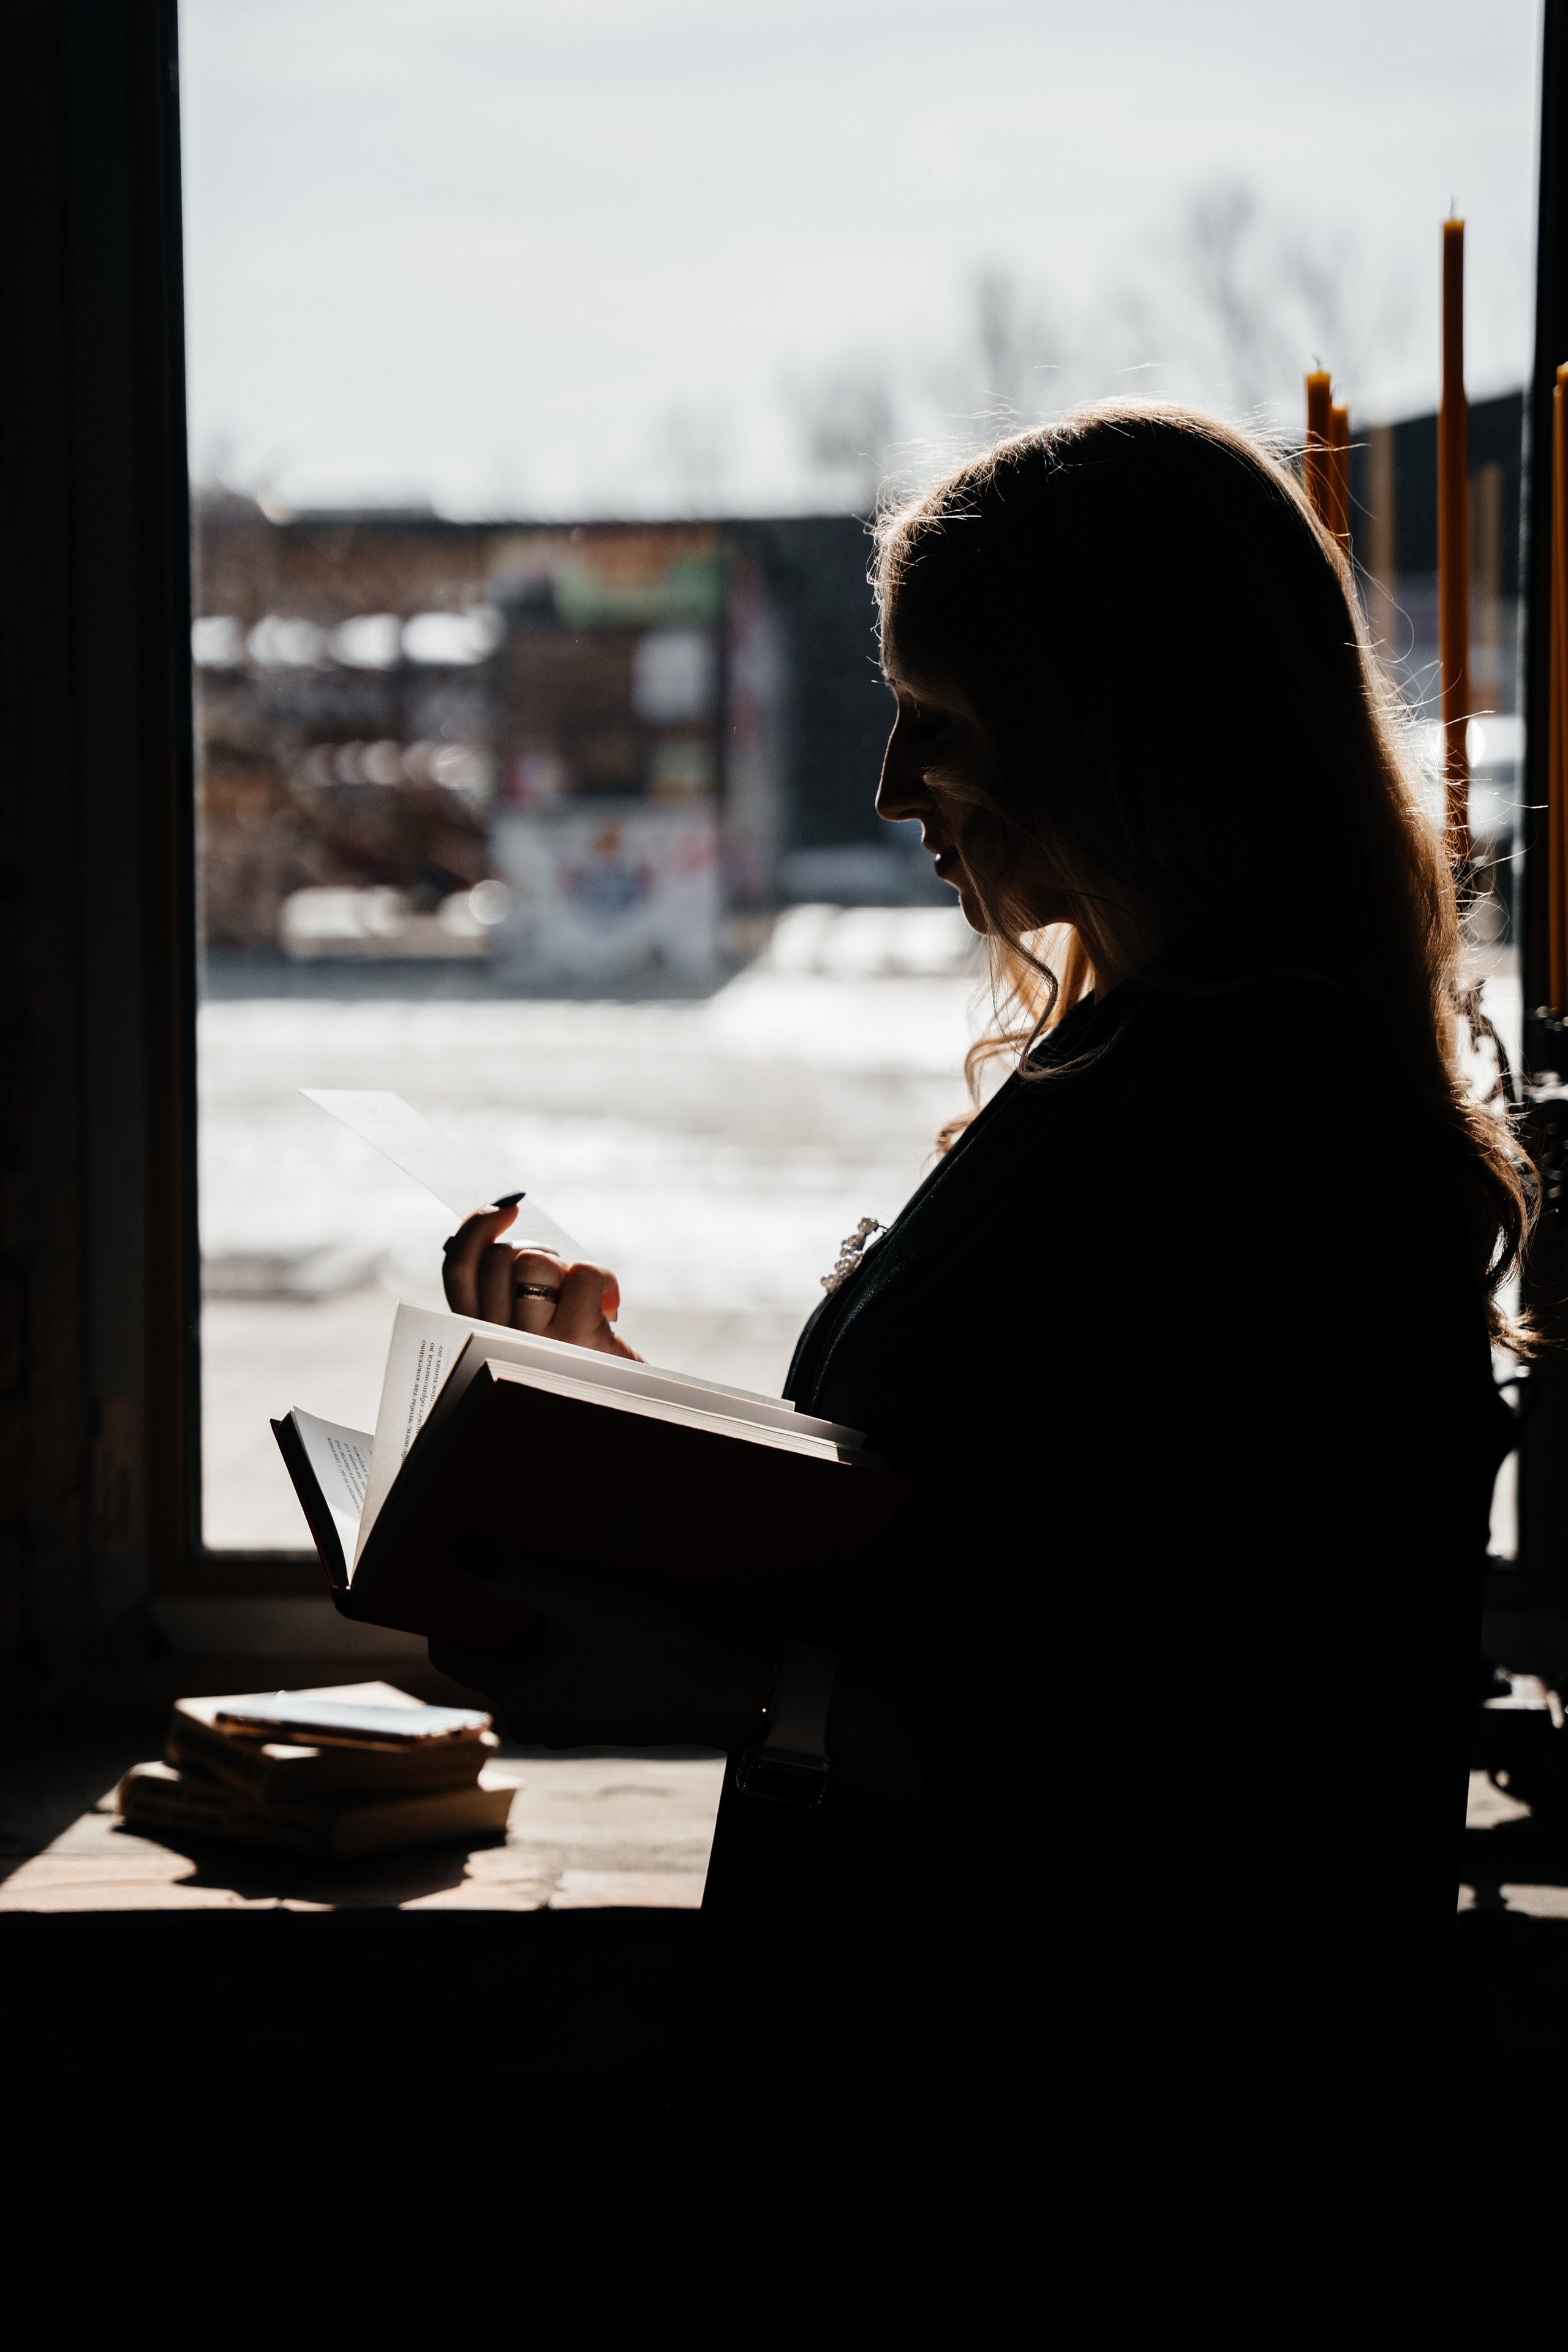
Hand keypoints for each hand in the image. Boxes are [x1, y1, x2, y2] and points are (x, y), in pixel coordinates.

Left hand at [431, 1539, 770, 1748]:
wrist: (718, 1695)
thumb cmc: (651, 1649)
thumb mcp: (582, 1602)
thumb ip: (518, 1578)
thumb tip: (461, 1555)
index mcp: (514, 1692)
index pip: (448, 1650)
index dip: (448, 1608)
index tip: (459, 1569)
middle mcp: (528, 1717)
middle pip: (487, 1656)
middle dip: (496, 1614)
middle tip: (513, 1566)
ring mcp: (560, 1724)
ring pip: (524, 1667)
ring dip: (532, 1631)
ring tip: (556, 1588)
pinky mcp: (589, 1721)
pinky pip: (555, 1679)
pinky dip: (559, 1651)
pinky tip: (588, 1622)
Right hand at [441, 1200, 640, 1357]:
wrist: (620, 1408)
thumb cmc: (576, 1357)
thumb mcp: (531, 1325)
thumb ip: (507, 1286)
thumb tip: (503, 1211)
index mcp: (478, 1333)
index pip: (458, 1269)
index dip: (476, 1229)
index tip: (505, 1209)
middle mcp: (497, 1339)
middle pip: (500, 1257)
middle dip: (536, 1251)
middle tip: (560, 1281)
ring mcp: (535, 1342)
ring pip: (536, 1262)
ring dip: (565, 1267)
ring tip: (581, 1297)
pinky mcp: (577, 1341)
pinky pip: (581, 1274)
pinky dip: (603, 1279)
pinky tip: (608, 1305)